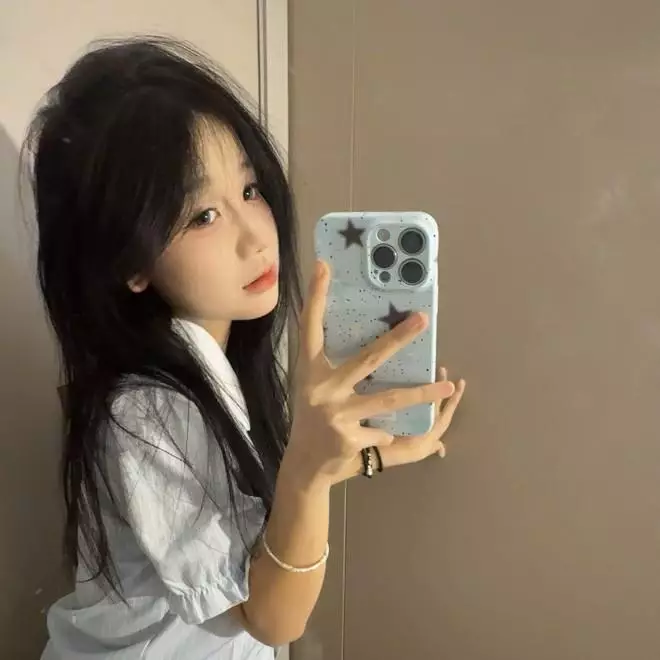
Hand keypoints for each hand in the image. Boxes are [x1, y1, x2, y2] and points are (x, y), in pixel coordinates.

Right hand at [282, 260, 456, 487]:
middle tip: (423, 319)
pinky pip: (383, 430)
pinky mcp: (348, 437)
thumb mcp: (316, 389)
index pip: (311, 327)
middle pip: (368, 358)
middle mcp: (321, 388)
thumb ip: (334, 368)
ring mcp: (335, 413)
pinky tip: (381, 439)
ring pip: (388, 399)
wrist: (304, 465)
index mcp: (310, 370)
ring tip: (448, 385)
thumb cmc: (313, 418)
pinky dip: (386, 433)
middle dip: (398, 338)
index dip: (315, 296)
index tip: (323, 266)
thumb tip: (373, 343)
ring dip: (421, 393)